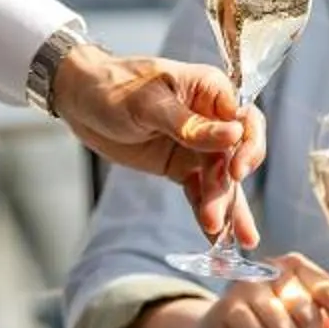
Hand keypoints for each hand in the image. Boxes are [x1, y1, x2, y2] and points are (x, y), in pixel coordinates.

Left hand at [50, 46, 265, 236]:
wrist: (79, 99)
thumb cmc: (112, 86)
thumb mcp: (148, 104)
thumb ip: (190, 124)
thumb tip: (234, 135)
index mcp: (210, 91)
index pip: (246, 119)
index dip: (248, 147)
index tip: (236, 172)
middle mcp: (211, 119)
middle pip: (235, 157)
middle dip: (229, 190)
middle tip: (217, 217)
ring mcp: (197, 146)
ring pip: (221, 180)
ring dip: (224, 208)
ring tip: (226, 240)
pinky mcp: (181, 167)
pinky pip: (200, 192)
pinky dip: (207, 212)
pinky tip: (217, 239)